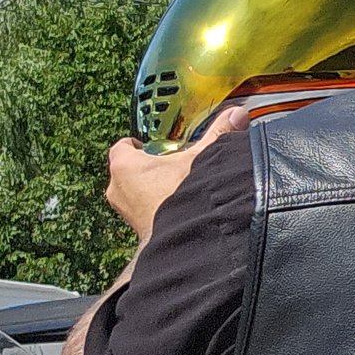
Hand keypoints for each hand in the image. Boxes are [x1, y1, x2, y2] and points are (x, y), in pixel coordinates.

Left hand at [104, 107, 251, 245]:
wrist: (183, 240)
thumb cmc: (181, 196)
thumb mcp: (202, 159)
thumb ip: (218, 134)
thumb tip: (237, 115)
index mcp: (124, 165)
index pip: (123, 147)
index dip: (138, 145)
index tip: (154, 146)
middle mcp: (117, 188)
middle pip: (128, 170)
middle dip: (148, 168)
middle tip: (171, 166)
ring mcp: (125, 211)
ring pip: (134, 192)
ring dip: (152, 190)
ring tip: (177, 188)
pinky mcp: (136, 228)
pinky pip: (143, 211)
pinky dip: (156, 208)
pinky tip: (178, 207)